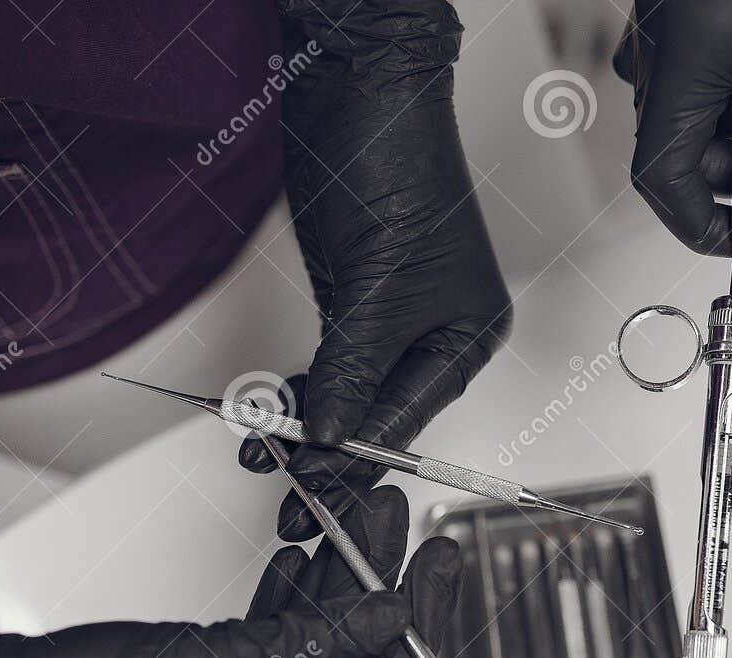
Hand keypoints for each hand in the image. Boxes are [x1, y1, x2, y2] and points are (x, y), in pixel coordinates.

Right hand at [0, 487, 459, 657]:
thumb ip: (316, 645)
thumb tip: (391, 618)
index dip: (415, 628)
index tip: (437, 568)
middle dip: (379, 589)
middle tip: (405, 527)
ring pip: (312, 648)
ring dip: (335, 581)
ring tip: (362, 516)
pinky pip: (270, 647)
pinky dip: (289, 601)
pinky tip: (309, 554)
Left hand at [242, 1, 510, 540]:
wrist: (354, 86)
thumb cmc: (394, 168)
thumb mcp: (375, 288)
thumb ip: (353, 371)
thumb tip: (331, 441)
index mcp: (469, 335)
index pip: (411, 418)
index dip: (360, 461)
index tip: (317, 497)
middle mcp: (439, 332)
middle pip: (382, 413)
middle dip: (330, 454)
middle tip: (286, 498)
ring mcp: (394, 315)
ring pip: (351, 392)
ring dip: (306, 424)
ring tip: (262, 458)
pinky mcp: (355, 295)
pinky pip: (331, 362)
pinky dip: (302, 388)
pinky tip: (272, 412)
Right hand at [615, 0, 731, 263]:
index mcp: (678, 57)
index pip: (660, 177)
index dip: (700, 225)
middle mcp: (652, 32)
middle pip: (666, 141)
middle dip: (722, 173)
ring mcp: (660, 11)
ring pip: (677, 104)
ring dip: (728, 129)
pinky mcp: (678, 0)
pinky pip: (683, 63)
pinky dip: (724, 89)